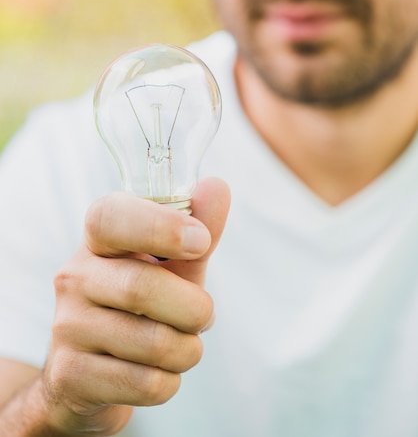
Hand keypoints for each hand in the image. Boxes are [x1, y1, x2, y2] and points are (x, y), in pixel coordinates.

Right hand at [41, 177, 229, 435]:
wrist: (91, 372)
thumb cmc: (142, 304)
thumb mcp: (172, 264)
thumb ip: (198, 227)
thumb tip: (217, 186)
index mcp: (98, 239)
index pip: (111, 217)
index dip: (160, 226)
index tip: (200, 241)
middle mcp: (74, 275)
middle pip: (142, 288)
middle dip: (194, 309)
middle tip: (204, 315)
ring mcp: (67, 326)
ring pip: (153, 342)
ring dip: (188, 350)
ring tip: (181, 345)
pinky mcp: (70, 374)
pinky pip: (146, 383)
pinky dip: (170, 381)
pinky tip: (156, 372)